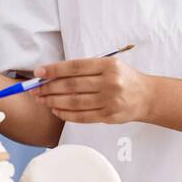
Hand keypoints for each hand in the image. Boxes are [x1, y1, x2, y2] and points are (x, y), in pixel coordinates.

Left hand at [29, 56, 150, 124]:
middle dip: (49, 87)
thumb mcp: (110, 65)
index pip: (75, 67)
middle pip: (72, 85)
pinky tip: (55, 110)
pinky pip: (82, 116)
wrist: (147, 96)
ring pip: (74, 102)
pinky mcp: (109, 116)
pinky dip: (66, 114)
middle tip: (34, 89)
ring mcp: (110, 101)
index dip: (54, 70)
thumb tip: (53, 74)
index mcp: (109, 66)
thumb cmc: (124, 78)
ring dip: (54, 101)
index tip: (38, 72)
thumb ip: (86, 69)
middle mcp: (110, 82)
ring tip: (42, 100)